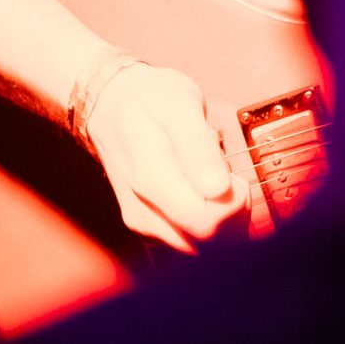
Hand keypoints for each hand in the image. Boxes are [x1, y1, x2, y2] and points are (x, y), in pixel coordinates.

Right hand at [79, 61, 247, 250]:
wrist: (110, 104)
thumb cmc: (148, 99)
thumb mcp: (178, 104)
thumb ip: (197, 146)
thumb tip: (218, 188)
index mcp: (150, 179)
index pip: (204, 222)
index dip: (233, 205)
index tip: (234, 177)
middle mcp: (143, 211)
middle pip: (206, 241)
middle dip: (232, 213)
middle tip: (230, 176)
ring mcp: (144, 222)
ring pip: (201, 246)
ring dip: (223, 219)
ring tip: (217, 180)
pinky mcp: (150, 226)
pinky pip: (191, 240)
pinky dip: (210, 221)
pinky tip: (208, 192)